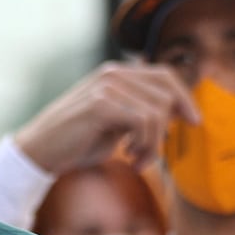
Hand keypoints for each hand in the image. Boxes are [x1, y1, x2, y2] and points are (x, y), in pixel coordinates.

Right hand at [15, 60, 198, 173]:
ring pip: (157, 112)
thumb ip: (139, 113)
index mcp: (117, 74)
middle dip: (167, 129)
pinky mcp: (100, 104)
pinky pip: (144, 122)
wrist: (41, 152)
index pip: (165, 76)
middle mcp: (113, 73)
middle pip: (166, 93)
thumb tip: (175, 114)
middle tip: (148, 156)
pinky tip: (130, 158)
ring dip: (154, 144)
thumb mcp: (116, 124)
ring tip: (138, 160)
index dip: (184, 98)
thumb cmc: (78, 142)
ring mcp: (106, 86)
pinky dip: (145, 146)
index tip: (193, 122)